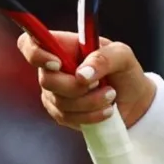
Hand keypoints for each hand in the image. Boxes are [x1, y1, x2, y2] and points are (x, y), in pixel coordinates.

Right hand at [17, 29, 154, 131]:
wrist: (135, 100)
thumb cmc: (125, 71)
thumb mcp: (122, 56)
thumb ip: (103, 57)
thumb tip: (81, 74)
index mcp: (62, 46)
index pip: (28, 45)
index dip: (35, 53)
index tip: (58, 63)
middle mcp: (53, 68)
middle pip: (46, 79)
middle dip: (76, 87)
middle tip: (100, 84)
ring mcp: (55, 92)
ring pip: (59, 101)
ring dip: (90, 102)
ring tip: (110, 96)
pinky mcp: (62, 112)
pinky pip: (67, 118)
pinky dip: (90, 116)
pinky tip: (107, 111)